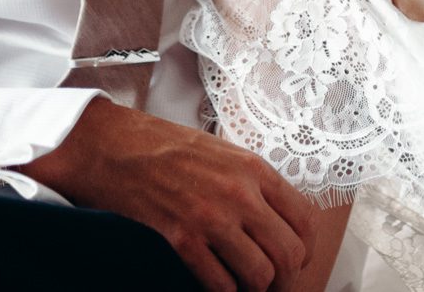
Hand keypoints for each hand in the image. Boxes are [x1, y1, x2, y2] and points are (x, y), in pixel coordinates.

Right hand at [17, 97, 315, 291]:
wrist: (118, 146)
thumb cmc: (169, 147)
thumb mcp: (225, 153)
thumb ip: (254, 184)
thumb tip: (278, 220)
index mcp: (255, 170)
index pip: (305, 221)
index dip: (305, 249)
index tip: (297, 259)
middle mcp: (241, 194)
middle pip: (289, 253)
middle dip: (285, 277)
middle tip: (273, 282)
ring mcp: (212, 217)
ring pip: (260, 274)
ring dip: (255, 287)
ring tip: (245, 285)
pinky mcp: (182, 237)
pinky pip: (220, 282)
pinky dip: (223, 290)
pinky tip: (217, 283)